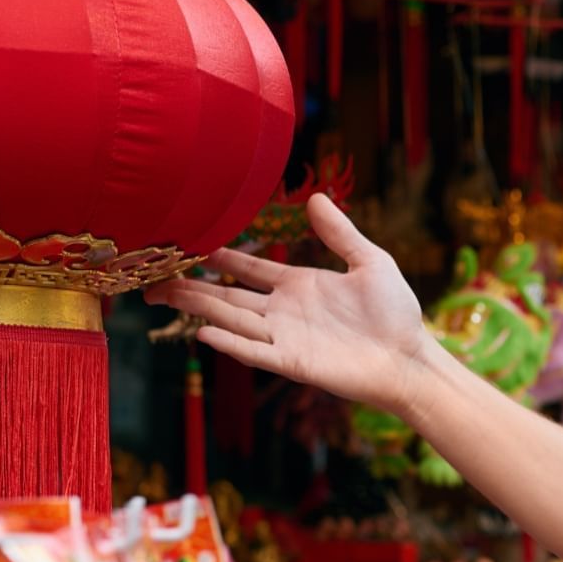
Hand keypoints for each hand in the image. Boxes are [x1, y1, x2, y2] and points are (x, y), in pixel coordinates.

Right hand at [145, 194, 435, 415]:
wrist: (409, 357)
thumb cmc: (395, 313)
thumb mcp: (370, 263)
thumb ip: (340, 233)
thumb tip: (317, 198)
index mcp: (299, 285)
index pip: (249, 269)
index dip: (221, 257)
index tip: (191, 243)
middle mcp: (284, 311)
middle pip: (227, 295)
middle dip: (190, 285)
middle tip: (152, 274)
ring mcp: (285, 338)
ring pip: (231, 319)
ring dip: (198, 308)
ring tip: (162, 294)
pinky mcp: (292, 363)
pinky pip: (254, 352)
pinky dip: (229, 342)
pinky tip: (203, 331)